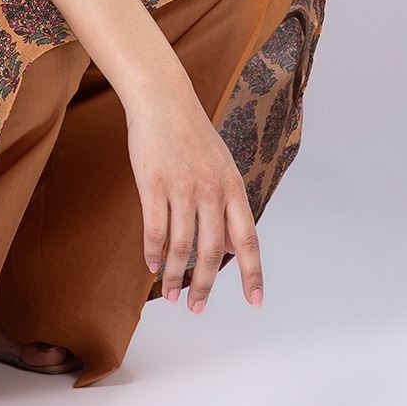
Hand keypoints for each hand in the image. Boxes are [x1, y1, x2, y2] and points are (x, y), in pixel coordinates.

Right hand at [123, 81, 263, 312]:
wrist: (162, 98)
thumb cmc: (191, 134)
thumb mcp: (222, 166)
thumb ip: (227, 206)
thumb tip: (233, 248)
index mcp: (233, 186)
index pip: (248, 239)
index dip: (253, 273)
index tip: (255, 301)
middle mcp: (212, 189)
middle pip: (212, 252)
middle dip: (204, 286)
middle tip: (196, 307)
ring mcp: (182, 186)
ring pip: (181, 246)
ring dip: (174, 276)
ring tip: (169, 294)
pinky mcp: (153, 183)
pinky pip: (154, 230)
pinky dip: (153, 254)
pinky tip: (151, 265)